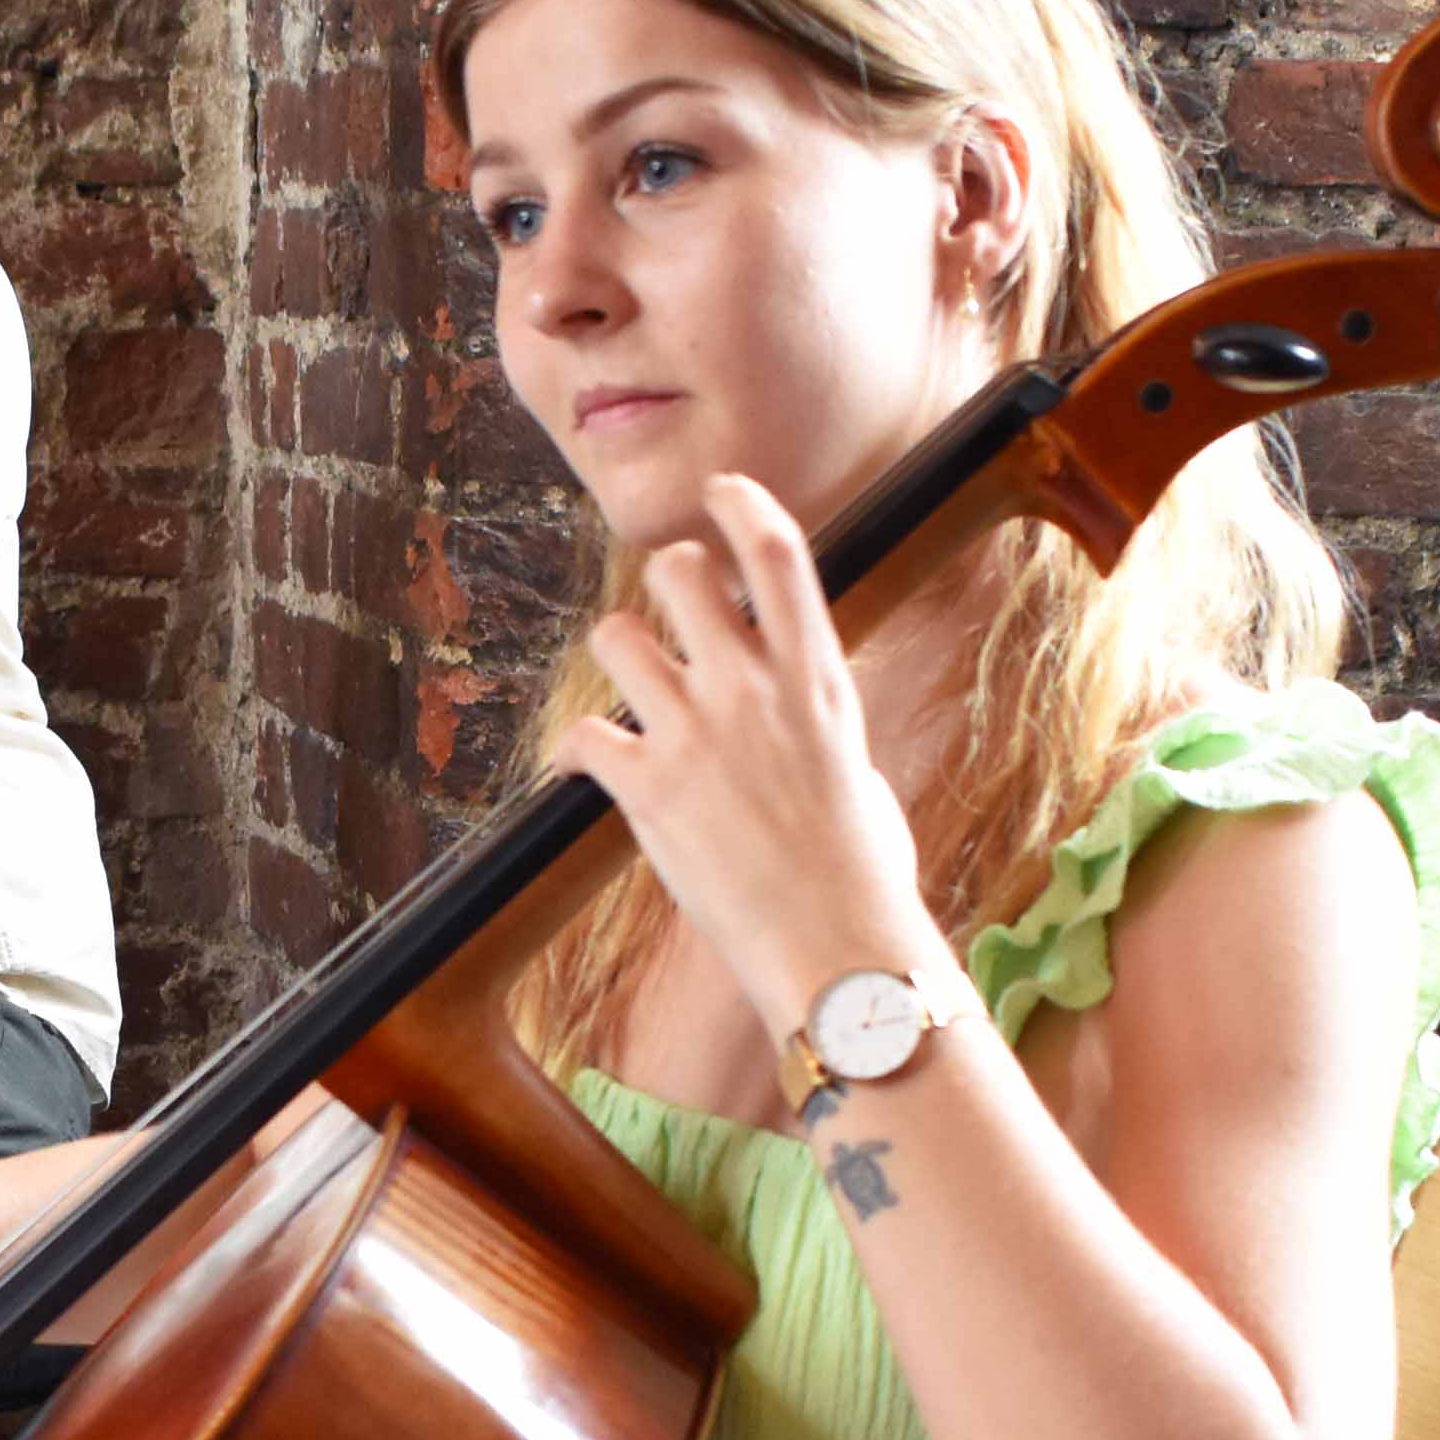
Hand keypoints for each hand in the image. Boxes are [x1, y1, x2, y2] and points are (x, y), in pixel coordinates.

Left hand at [557, 476, 945, 1056]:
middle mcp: (754, 689)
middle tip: (668, 613)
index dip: (741, 504)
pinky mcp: (646, 789)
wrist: (837, 950)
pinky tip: (588, 769)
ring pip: (613, 636)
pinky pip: (579, 737)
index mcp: (819, 679)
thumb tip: (800, 711)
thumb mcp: (861, 770)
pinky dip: (574, 752)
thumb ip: (820, 721)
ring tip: (631, 695)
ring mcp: (697, 734)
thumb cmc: (864, 876)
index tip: (720, 489)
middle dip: (664, 580)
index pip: (777, 553)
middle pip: (677, 572)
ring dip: (615, 657)